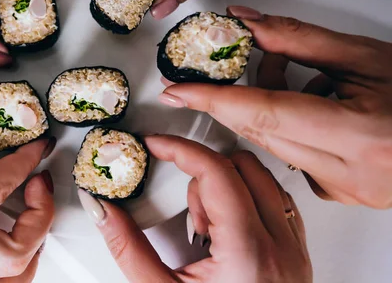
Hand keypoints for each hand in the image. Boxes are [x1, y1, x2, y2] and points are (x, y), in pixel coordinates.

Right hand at [78, 135, 310, 281]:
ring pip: (262, 178)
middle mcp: (280, 246)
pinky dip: (247, 198)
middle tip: (183, 207)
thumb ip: (127, 248)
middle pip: (240, 166)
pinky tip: (227, 227)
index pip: (215, 172)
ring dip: (227, 185)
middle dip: (202, 172)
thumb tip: (102, 210)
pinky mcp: (296, 254)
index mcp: (248, 253)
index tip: (156, 145)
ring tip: (205, 226)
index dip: (179, 149)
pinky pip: (277, 200)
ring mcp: (294, 250)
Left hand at [159, 6, 391, 208]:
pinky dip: (290, 131)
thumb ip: (298, 40)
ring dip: (270, 110)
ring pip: (274, 146)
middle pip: (263, 131)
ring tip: (304, 79)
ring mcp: (344, 191)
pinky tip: (313, 109)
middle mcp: (350, 173)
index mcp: (360, 134)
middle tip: (241, 66)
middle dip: (241, 97)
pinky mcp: (340, 196)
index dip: (214, 101)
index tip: (177, 93)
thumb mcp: (364, 57)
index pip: (264, 113)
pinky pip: (293, 160)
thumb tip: (247, 22)